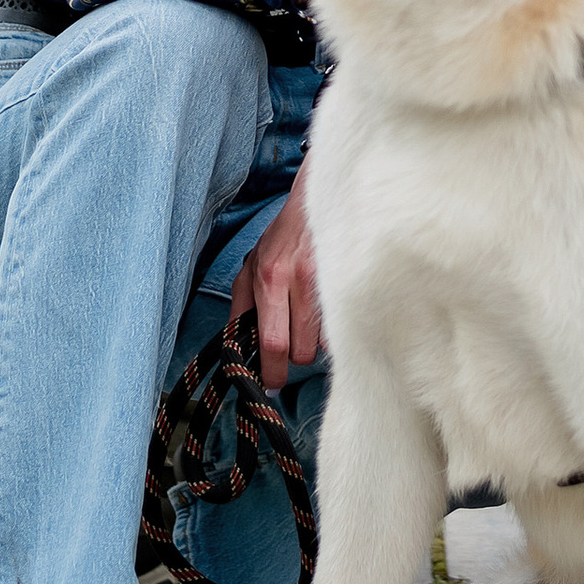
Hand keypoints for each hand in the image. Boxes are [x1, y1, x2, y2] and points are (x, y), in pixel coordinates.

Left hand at [229, 176, 322, 388]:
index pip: (272, 343)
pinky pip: (340, 327)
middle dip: (294, 360)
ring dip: (314, 344)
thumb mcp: (251, 266)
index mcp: (268, 278)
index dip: (272, 372)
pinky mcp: (347, 280)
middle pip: (300, 351)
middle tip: (291, 350)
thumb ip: (241, 306)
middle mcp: (296, 280)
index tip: (271, 383)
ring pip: (321, 344)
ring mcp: (326, 280)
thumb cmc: (283, 237)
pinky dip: (333, 330)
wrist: (318, 200)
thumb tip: (236, 347)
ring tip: (309, 323)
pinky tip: (327, 313)